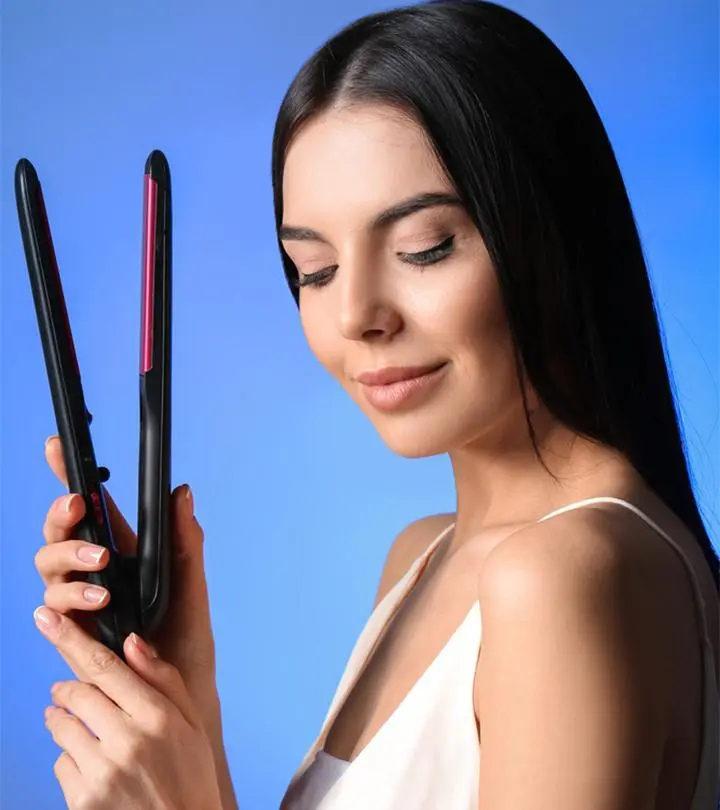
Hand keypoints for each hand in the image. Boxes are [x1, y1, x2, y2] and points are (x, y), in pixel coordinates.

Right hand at [35, 437, 238, 809]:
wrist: (176, 700)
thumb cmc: (184, 645)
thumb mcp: (191, 587)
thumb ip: (186, 541)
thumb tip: (181, 491)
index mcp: (125, 554)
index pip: (94, 509)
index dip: (70, 477)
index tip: (57, 447)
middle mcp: (96, 574)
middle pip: (61, 532)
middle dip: (63, 516)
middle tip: (78, 507)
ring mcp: (80, 602)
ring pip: (50, 566)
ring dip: (70, 559)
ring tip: (102, 571)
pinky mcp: (70, 632)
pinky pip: (50, 608)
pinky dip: (66, 600)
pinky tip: (90, 602)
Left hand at [35, 606, 222, 809]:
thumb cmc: (190, 777)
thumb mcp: (191, 724)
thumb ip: (162, 679)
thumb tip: (132, 642)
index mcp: (158, 717)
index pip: (105, 667)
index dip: (71, 639)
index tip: (47, 619)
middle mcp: (128, 741)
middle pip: (77, 692)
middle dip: (68, 687)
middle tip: (68, 690)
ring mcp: (103, 773)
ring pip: (62, 727)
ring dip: (63, 720)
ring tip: (79, 727)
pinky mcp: (83, 801)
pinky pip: (60, 763)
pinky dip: (69, 758)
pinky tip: (91, 765)